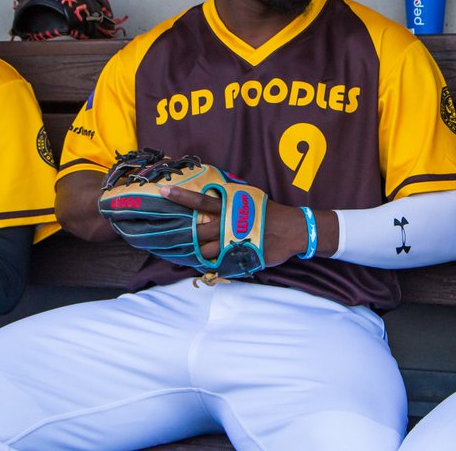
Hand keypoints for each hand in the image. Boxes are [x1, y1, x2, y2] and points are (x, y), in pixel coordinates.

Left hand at [158, 184, 307, 267]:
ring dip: (197, 252)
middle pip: (198, 231)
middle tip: (169, 234)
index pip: (200, 201)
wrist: (292, 230)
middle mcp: (228, 224)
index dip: (181, 196)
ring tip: (189, 251)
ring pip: (205, 251)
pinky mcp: (239, 257)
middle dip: (185, 234)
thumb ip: (231, 197)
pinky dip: (211, 265)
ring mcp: (233, 243)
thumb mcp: (249, 198)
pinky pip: (219, 265)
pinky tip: (207, 264)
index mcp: (229, 208)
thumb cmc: (270, 211)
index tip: (163, 191)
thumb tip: (215, 191)